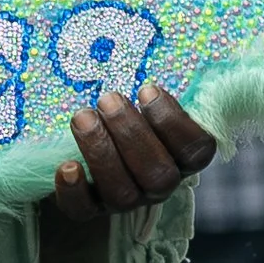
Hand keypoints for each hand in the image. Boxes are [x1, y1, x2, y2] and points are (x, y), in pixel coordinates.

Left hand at [41, 85, 215, 262]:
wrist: (91, 153)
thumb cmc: (128, 116)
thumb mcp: (147, 104)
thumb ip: (155, 93)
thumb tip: (155, 51)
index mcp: (183, 157)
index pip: (196, 150)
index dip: (173, 122)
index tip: (146, 90)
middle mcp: (160, 185)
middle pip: (158, 174)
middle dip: (131, 133)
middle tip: (107, 99)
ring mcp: (127, 201)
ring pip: (123, 194)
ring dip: (101, 151)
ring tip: (82, 117)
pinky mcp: (92, 209)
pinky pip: (85, 211)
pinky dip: (74, 191)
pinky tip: (66, 166)